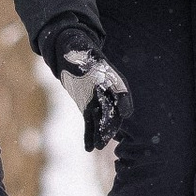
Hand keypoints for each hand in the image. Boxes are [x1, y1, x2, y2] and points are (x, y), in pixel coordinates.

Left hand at [54, 41, 132, 156]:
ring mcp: (97, 99)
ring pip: (101, 120)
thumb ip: (79, 52)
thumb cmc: (78, 49)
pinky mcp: (86, 106)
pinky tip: (89, 148)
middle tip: (107, 138)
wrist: (69, 52)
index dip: (124, 102)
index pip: (121, 91)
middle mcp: (107, 90)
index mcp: (111, 77)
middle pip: (112, 109)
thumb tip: (72, 48)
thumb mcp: (78, 48)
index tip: (125, 112)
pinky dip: (89, 135)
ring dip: (100, 134)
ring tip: (98, 146)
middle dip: (110, 125)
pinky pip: (90, 122)